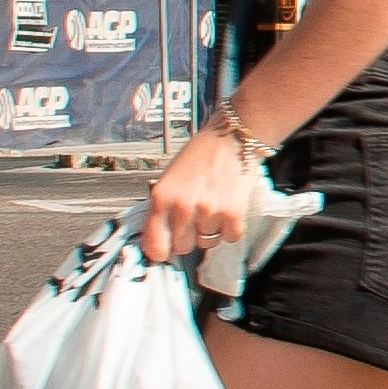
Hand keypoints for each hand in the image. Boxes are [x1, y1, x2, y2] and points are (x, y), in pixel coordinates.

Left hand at [141, 123, 257, 265]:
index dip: (161, 251)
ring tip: (214, 207)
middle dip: (189, 237)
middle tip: (196, 218)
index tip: (166, 250)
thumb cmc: (199, 156)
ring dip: (211, 230)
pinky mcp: (233, 212)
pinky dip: (231, 228)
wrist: (232, 137)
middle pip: (182, 247)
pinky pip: (230, 237)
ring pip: (207, 242)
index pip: (154, 245)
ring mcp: (209, 210)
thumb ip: (163, 209)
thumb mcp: (170, 179)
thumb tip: (160, 240)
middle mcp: (182, 206)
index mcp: (161, 197)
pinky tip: (229, 208)